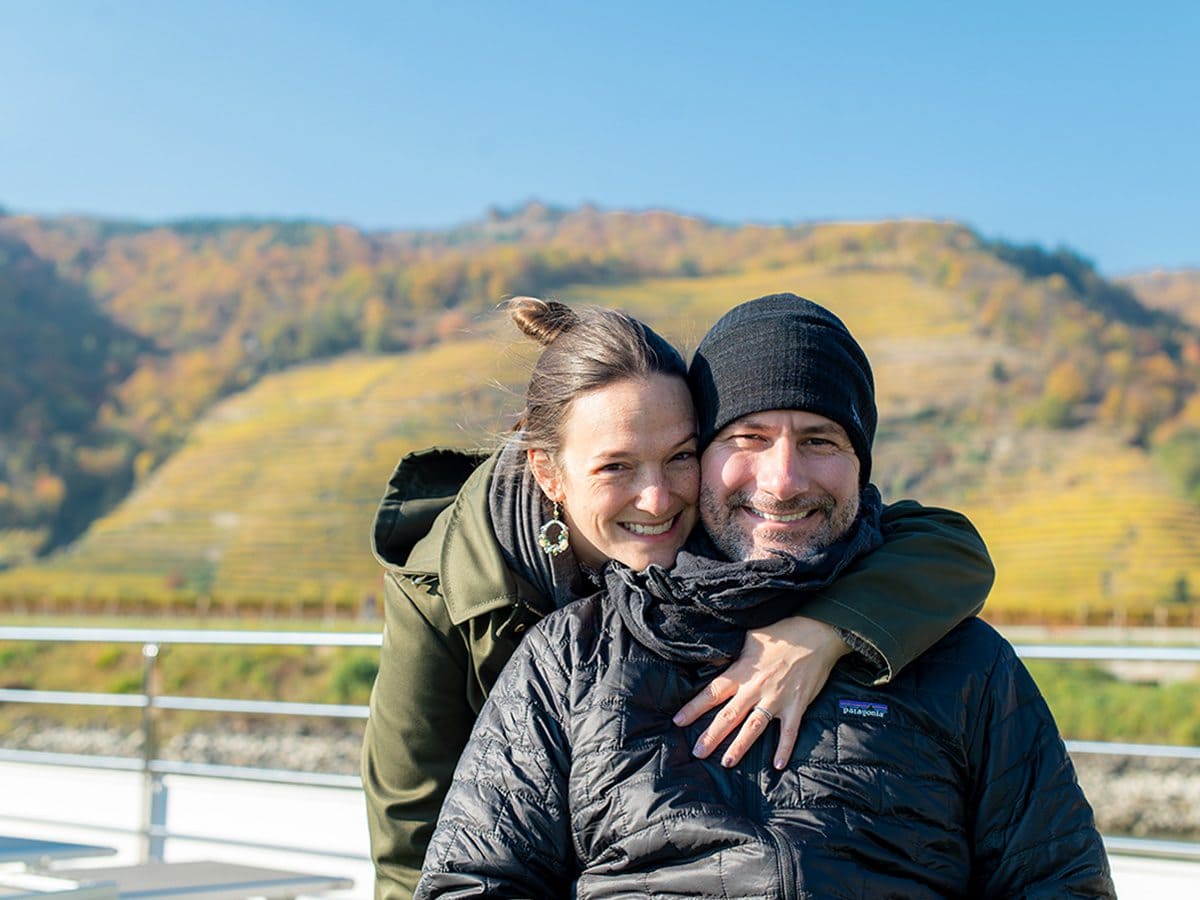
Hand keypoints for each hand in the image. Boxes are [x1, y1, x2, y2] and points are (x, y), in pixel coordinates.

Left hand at [673, 616, 850, 769]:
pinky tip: (778, 765)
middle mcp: (756, 688)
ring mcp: (777, 699)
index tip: (678, 721)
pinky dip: (784, 748)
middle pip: (729, 715)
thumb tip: (709, 661)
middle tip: (697, 752)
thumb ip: (730, 653)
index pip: (712, 692)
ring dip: (740, 746)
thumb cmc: (781, 633)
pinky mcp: (797, 706)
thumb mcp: (749, 637)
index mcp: (742, 671)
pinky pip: (789, 732)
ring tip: (727, 762)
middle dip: (711, 735)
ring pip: (754, 727)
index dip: (694, 707)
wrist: (816, 634)